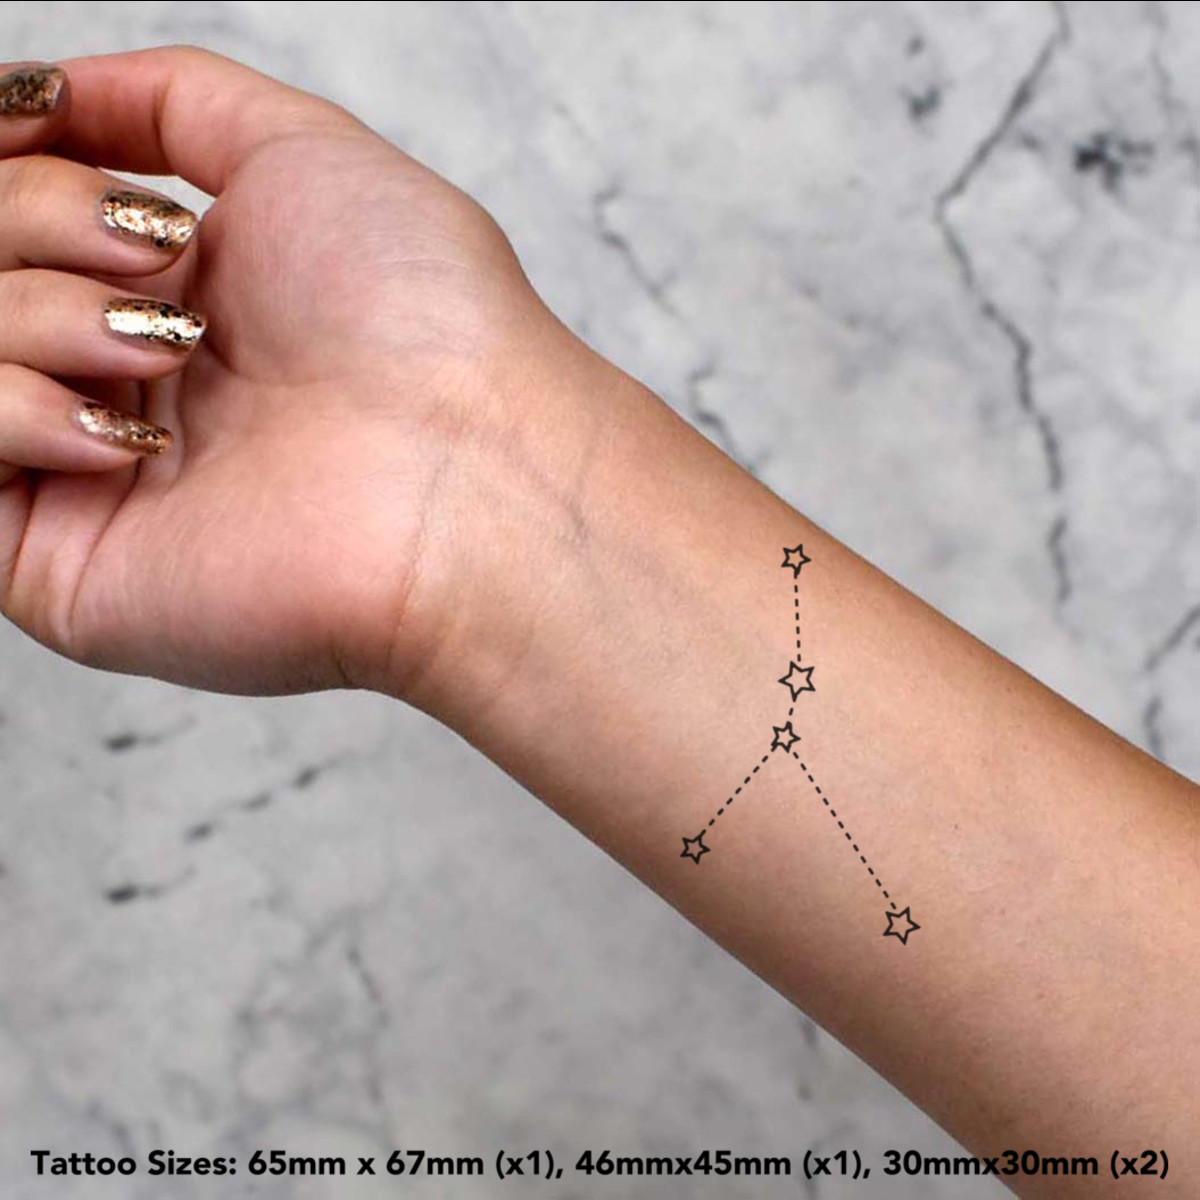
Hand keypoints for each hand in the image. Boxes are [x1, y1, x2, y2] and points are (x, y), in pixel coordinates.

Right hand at [0, 47, 601, 696]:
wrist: (469, 477)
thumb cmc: (424, 322)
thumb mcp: (302, 152)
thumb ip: (166, 102)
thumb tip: (40, 94)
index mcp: (176, 301)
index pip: (21, 217)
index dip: (26, 169)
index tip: (51, 134)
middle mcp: (128, 385)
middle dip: (40, 221)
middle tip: (156, 261)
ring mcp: (91, 478)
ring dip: (41, 315)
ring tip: (168, 353)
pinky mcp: (63, 569)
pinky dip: (7, 409)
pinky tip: (121, 436)